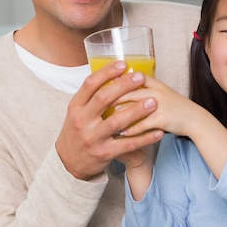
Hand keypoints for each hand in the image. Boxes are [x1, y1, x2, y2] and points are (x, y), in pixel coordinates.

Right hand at [56, 62, 163, 179]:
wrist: (69, 163)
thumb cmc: (77, 132)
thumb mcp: (77, 113)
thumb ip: (91, 97)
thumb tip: (113, 75)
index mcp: (76, 107)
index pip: (90, 85)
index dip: (107, 73)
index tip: (123, 64)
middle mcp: (82, 121)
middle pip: (103, 99)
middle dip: (123, 86)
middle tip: (140, 77)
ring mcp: (93, 138)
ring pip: (116, 122)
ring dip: (136, 111)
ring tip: (152, 101)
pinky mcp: (104, 153)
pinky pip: (128, 144)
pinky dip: (144, 138)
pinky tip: (158, 132)